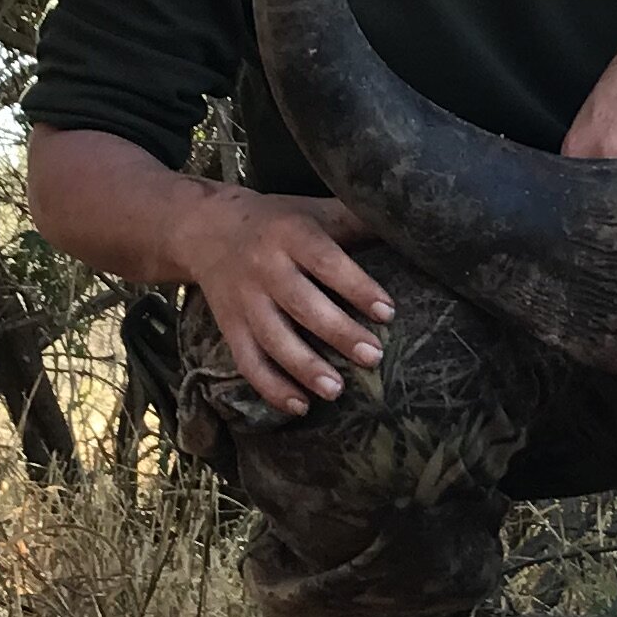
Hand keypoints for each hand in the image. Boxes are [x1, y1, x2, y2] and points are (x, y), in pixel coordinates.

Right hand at [192, 185, 393, 414]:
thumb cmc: (279, 222)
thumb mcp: (314, 211)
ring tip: (336, 390)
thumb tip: (409, 223)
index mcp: (291, 234)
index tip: (388, 312)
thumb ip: (354, 220)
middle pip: (301, 304)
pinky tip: (300, 405)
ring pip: (273, 338)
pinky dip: (270, 387)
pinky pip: (247, 361)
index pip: (327, 262)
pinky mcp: (229, 326)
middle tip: (372, 357)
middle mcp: (264, 267)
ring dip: (304, 368)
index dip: (357, 288)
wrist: (208, 229)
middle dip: (337, 333)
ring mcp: (244, 300)